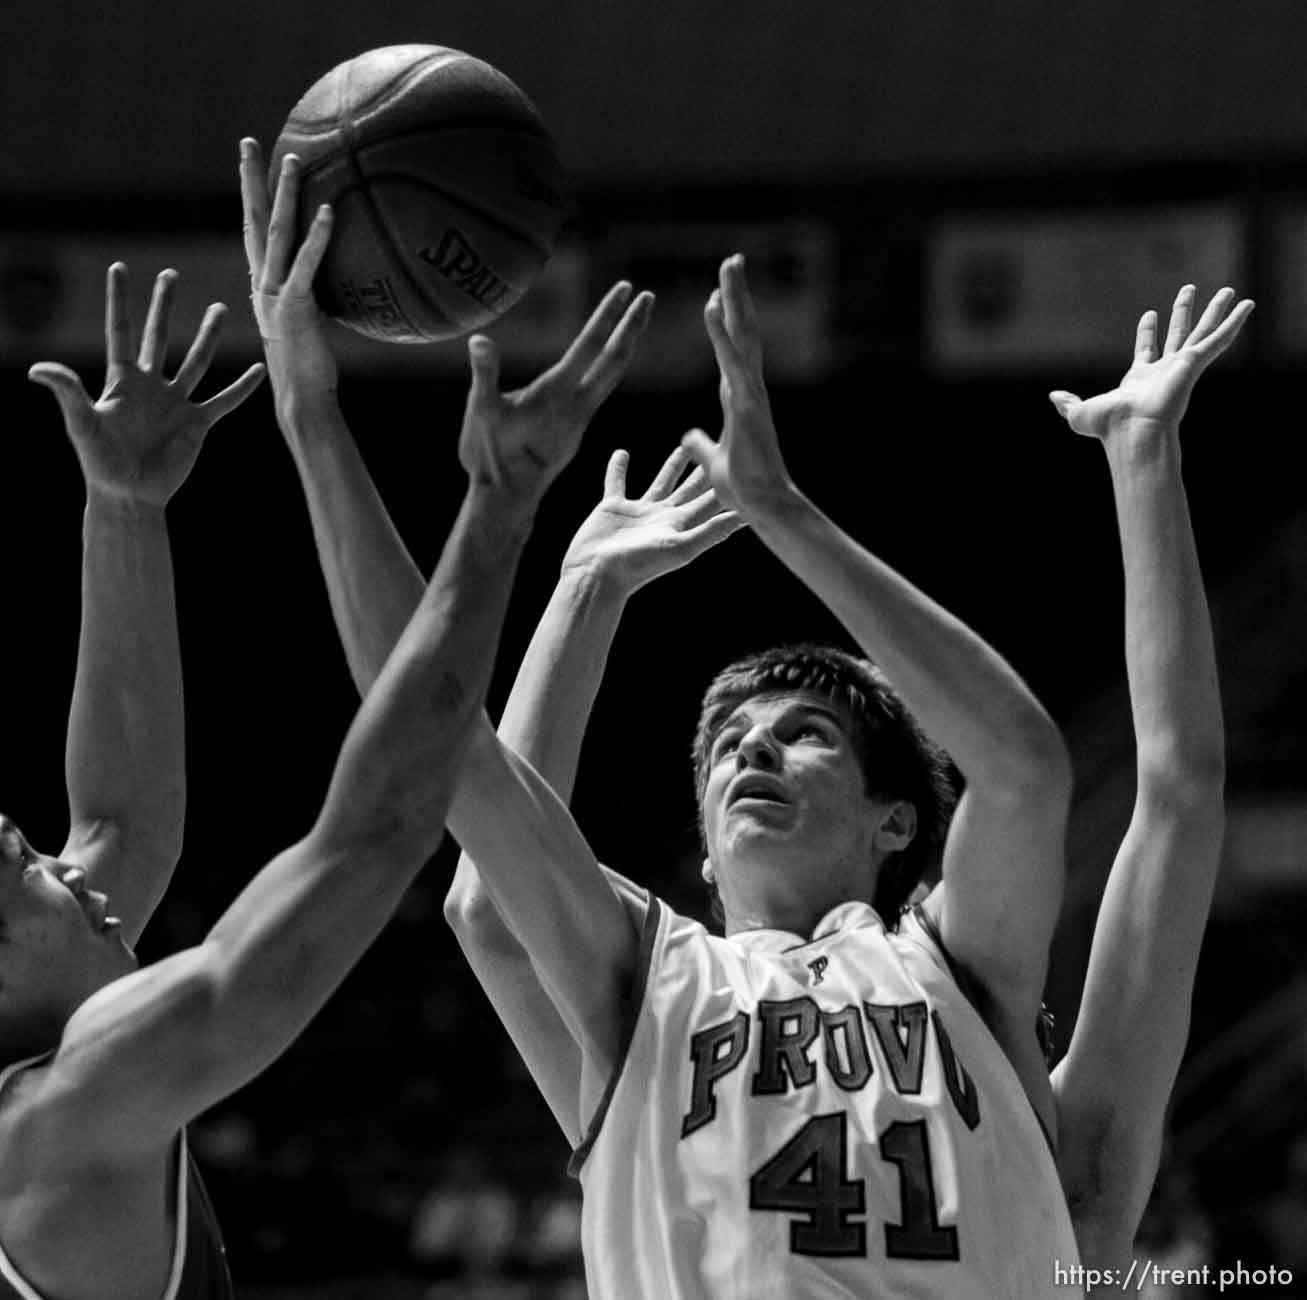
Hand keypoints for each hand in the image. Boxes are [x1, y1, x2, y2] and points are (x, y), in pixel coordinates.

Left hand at [28, 264, 263, 506]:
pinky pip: (224, 401)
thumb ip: (68, 394)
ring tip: (219, 308)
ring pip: (196, 361)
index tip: (118, 267)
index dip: (118, 300)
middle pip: (158, 336)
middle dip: (163, 305)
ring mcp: (176, 403)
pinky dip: (242, 388)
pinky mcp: (197, 424)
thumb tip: (37, 369)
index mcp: (122, 381)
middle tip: (170, 274)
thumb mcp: (82, 426)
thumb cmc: (101, 463)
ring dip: (207, 335)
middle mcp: (150, 386)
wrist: (131, 495)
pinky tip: (259, 371)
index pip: (119, 331)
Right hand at [240, 137, 338, 403]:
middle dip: (250, 180)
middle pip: (253, 221)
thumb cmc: (310, 366)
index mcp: (263, 285)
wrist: (301, 398)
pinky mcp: (294, 307)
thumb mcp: (310, 322)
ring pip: (277, 234)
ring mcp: (275, 294)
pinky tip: (329, 210)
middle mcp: (262, 284)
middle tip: (248, 142)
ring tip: (293, 161)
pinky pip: (306, 265)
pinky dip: (317, 237)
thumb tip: (340, 279)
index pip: (253, 231)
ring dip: (284, 196)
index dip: (249, 197)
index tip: (249, 164)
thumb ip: (313, 296)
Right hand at [457, 282, 654, 505]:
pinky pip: (601, 392)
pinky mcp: (576, 429)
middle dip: (632, 326)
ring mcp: (579, 418)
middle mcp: (576, 404)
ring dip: (626, 346)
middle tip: (648, 296)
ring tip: (635, 321)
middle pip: (614, 360)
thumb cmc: (489, 456)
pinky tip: (610, 362)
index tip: (626, 288)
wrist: (507, 499)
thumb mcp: (481, 412)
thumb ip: (485, 374)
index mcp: (556, 394)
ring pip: (611, 376)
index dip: (607, 316)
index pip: (589, 347)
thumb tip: (480, 340)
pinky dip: (611, 368)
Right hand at [561, 444, 743, 594]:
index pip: (710, 501)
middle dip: (706, 470)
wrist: (597, 574)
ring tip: (685, 446)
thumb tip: (745, 517)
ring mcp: (639, 512)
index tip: (740, 464)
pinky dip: (618, 468)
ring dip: (673, 466)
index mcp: (681, 526)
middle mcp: (663, 518)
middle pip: (692, 489)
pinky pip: (617, 482)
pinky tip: (622, 453)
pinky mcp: (612, 508)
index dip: (725, 484)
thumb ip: (711, 531)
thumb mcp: (680, 547)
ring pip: (662, 482)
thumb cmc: (639, 564)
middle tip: (721, 447)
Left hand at [681, 255, 795, 515]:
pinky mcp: (746, 403)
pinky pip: (731, 360)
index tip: (716, 296)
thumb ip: (701, 445)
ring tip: (730, 264)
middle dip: (736, 296)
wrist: (763, 505)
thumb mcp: (712, 461)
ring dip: (735, 299)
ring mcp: (750, 393)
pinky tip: (713, 306)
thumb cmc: (743, 488)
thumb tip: (689, 437)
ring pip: (742, 336)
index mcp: (738, 400)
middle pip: (741, 333)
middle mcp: (748, 389)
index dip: (722, 324)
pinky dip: (721, 333)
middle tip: (732, 260)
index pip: (728, 352)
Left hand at [1049, 285, 1253, 441]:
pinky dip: (1234, 322)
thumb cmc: (1109, 427)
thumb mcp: (1079, 413)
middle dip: (1183, 312)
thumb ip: (1068, 404)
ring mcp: (1182, 365)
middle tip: (1189, 290)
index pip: (1146, 349)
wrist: (1132, 431)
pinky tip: (1247, 306)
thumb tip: (1053, 398)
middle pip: (1178, 334)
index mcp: (1141, 378)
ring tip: (1230, 291)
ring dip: (1215, 311)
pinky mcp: (1194, 363)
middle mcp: (1165, 370)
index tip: (1149, 314)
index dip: (1147, 331)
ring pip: (1202, 331)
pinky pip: (1219, 339)